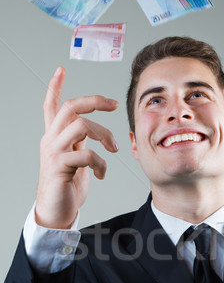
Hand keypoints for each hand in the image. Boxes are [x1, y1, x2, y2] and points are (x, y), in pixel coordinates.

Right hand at [35, 66, 118, 228]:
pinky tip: (103, 174)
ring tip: (113, 150)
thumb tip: (95, 132)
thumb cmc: (67, 187)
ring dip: (104, 135)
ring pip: (80, 126)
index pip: (51, 106)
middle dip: (94, 101)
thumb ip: (80, 143)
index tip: (61, 69)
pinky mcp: (59, 167)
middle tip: (114, 106)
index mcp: (54, 137)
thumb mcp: (76, 159)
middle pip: (70, 108)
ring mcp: (53, 153)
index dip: (55, 87)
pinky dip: (101, 163)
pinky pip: (86, 154)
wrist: (56, 212)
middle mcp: (50, 140)